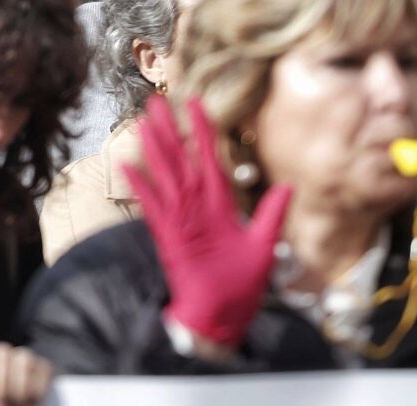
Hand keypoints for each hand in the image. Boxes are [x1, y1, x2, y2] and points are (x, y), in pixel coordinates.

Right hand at [122, 97, 291, 349]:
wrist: (223, 315)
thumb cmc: (243, 285)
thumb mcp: (264, 246)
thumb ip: (272, 214)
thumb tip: (288, 184)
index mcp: (221, 204)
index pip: (210, 158)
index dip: (203, 130)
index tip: (195, 103)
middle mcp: (198, 205)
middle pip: (181, 159)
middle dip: (170, 130)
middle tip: (155, 101)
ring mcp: (181, 218)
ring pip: (165, 175)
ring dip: (154, 148)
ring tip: (142, 121)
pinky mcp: (168, 235)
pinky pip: (152, 206)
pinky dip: (141, 186)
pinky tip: (128, 165)